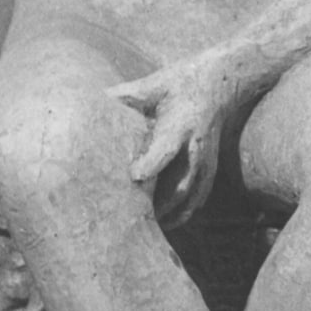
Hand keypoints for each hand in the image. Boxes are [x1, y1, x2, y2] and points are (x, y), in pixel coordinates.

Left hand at [108, 52, 239, 225]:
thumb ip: (124, 96)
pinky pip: (198, 197)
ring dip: (170, 215)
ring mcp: (207, 160)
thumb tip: (88, 103)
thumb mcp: (153, 84)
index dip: (152, 163)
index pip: (167, 147)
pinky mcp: (210, 167)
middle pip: (181, 183)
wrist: (222, 82)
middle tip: (130, 218)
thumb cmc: (181, 82)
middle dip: (158, 204)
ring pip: (191, 196)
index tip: (134, 177)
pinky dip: (183, 213)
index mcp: (182, 123)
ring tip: (145, 229)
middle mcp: (197, 146)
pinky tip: (164, 224)